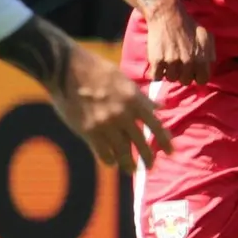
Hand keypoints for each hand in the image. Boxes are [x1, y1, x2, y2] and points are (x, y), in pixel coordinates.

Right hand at [52, 46, 172, 170]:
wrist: (66, 68)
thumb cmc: (97, 70)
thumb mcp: (124, 80)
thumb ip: (142, 97)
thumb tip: (160, 108)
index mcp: (133, 99)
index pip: (155, 125)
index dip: (164, 141)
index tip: (171, 151)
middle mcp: (122, 114)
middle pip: (140, 142)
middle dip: (147, 157)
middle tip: (151, 166)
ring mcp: (105, 124)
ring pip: (122, 152)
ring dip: (128, 164)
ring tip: (132, 169)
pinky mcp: (88, 131)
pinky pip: (103, 153)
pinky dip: (109, 160)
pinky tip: (112, 162)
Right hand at [145, 0, 215, 83]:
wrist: (167, 15)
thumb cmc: (188, 25)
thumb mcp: (206, 36)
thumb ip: (210, 52)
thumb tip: (210, 64)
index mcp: (201, 58)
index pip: (202, 80)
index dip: (197, 76)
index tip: (192, 71)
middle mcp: (188, 62)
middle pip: (185, 81)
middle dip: (182, 74)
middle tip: (178, 64)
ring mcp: (172, 62)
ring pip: (171, 79)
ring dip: (169, 72)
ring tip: (168, 61)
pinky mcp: (157, 61)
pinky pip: (156, 76)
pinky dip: (156, 72)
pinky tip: (159, 63)